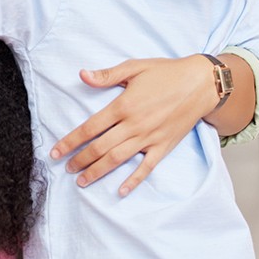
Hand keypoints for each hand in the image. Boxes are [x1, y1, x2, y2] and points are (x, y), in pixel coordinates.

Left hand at [49, 55, 214, 194]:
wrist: (201, 83)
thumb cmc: (166, 72)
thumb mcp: (134, 67)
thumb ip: (107, 75)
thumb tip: (82, 75)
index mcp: (123, 106)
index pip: (90, 128)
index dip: (71, 141)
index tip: (56, 151)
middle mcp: (134, 125)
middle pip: (100, 148)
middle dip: (80, 160)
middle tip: (66, 168)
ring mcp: (149, 138)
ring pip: (118, 159)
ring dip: (97, 172)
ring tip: (82, 180)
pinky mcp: (164, 146)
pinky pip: (146, 168)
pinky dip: (133, 180)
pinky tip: (120, 191)